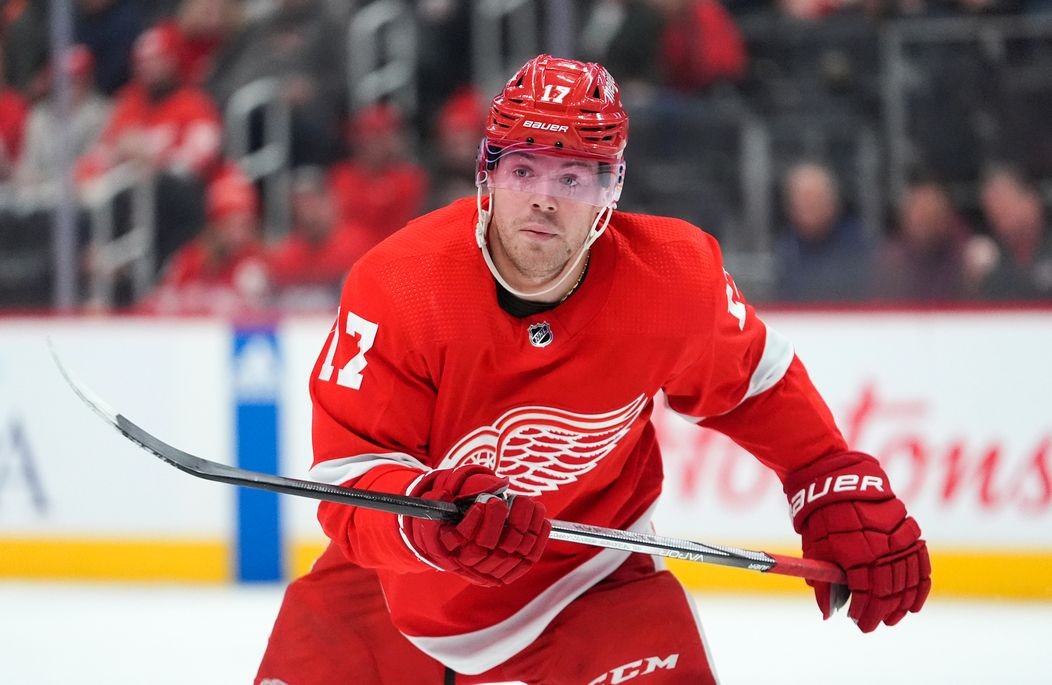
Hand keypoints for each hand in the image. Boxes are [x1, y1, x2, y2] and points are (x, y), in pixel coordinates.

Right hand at [404, 465, 549, 586]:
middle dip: (504, 518)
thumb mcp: (443, 509)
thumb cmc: (453, 523)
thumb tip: (443, 494)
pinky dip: (539, 539)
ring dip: (526, 524)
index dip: (474, 522)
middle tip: (515, 498)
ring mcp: (489, 574)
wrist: (460, 549)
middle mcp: (468, 565)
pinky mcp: (507, 575)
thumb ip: (441, 500)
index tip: (483, 503)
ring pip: (512, 552)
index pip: (461, 539)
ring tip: (530, 503)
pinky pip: (527, 560)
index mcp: (448, 550)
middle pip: (490, 546)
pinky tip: (542, 520)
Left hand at [783, 451, 930, 631]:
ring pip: (908, 579)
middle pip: (889, 591)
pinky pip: (920, 562)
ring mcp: (899, 539)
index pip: (867, 595)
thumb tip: (827, 613)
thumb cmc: (821, 517)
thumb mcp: (815, 550)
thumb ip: (823, 583)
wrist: (836, 480)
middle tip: (875, 624)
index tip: (859, 623)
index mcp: (858, 555)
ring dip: (902, 602)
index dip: (865, 613)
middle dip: (882, 612)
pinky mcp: (909, 530)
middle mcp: (882, 548)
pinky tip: (915, 601)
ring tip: (894, 616)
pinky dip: (920, 584)